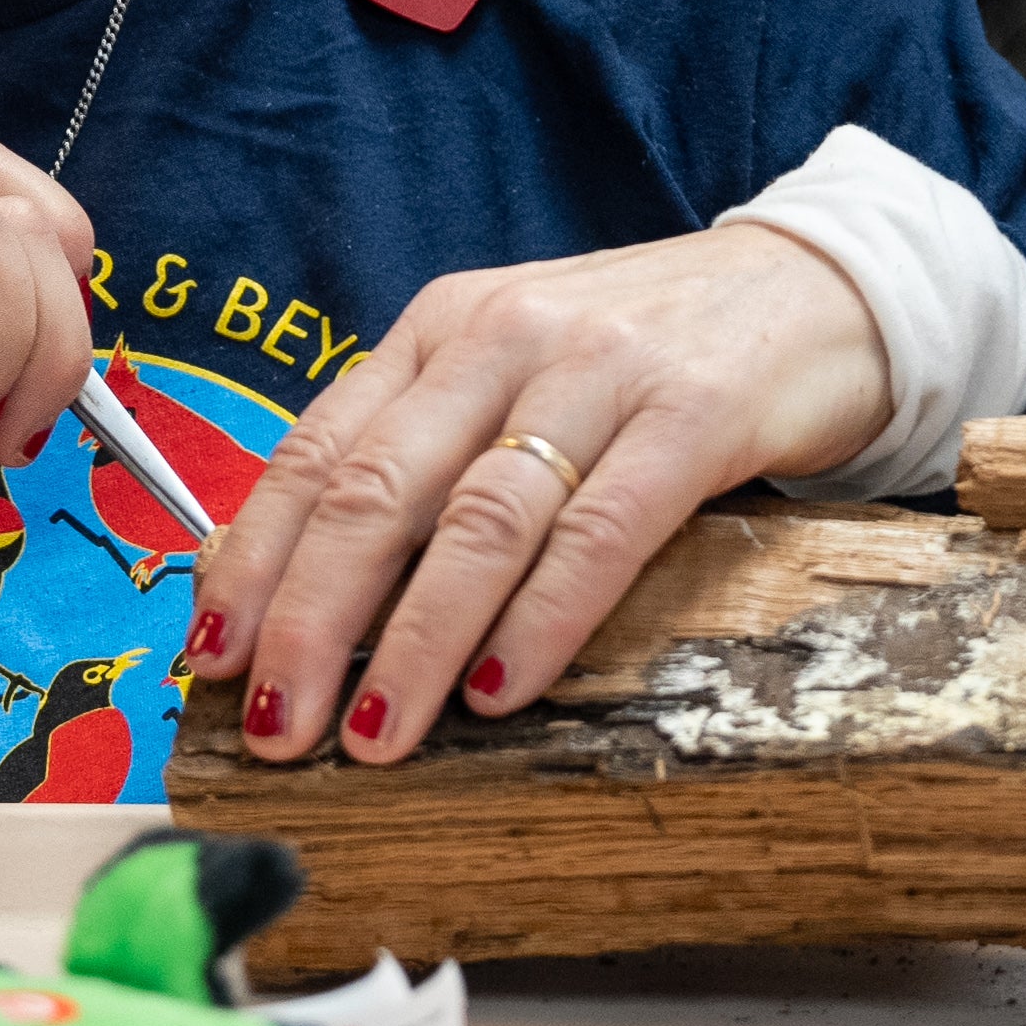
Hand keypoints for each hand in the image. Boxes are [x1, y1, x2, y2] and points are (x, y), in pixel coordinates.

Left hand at [183, 224, 890, 761]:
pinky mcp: (692, 415)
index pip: (316, 452)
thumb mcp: (515, 377)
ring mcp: (596, 372)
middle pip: (374, 492)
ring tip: (372, 735)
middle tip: (270, 723)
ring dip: (412, 643)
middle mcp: (500, 338)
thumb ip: (428, 455)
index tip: (209, 654)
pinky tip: (496, 691)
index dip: (253, 559)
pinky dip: (536, 620)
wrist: (816, 290)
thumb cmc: (647, 357)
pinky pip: (596, 533)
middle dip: (308, 620)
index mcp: (439, 330)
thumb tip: (318, 591)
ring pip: (475, 520)